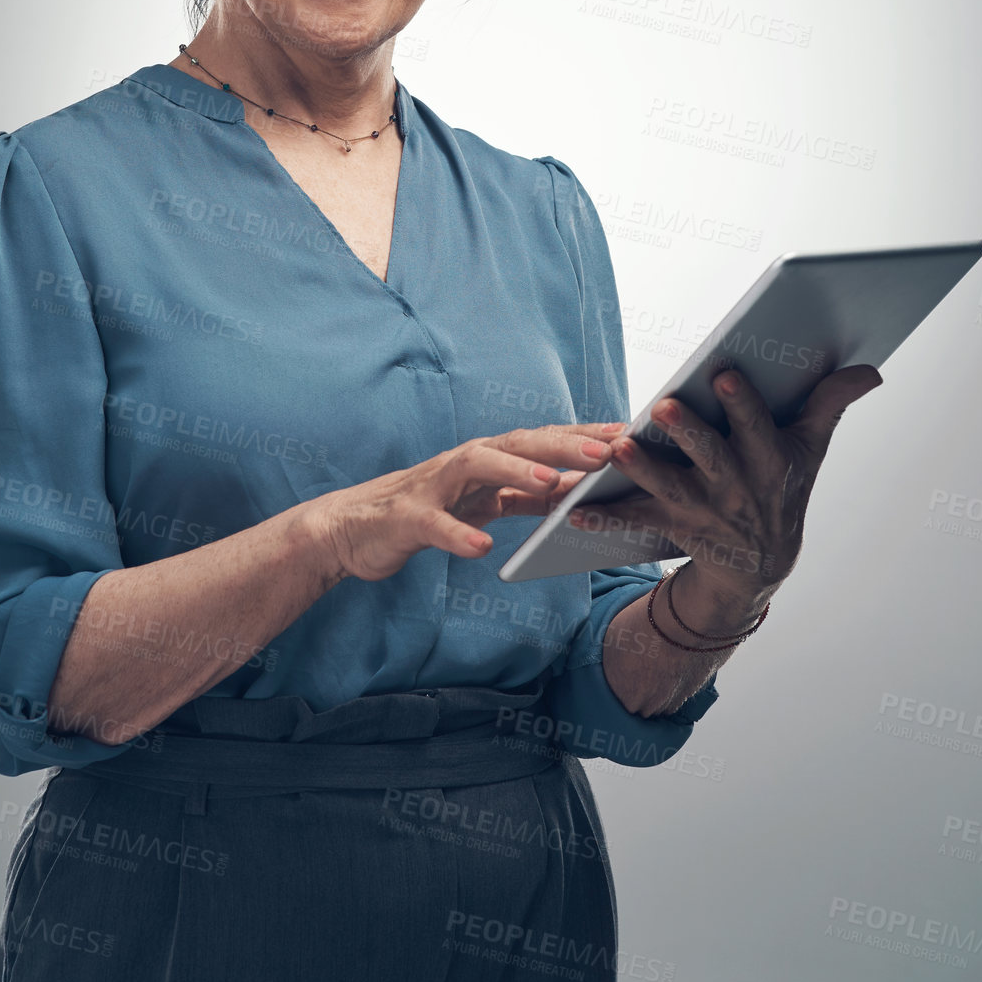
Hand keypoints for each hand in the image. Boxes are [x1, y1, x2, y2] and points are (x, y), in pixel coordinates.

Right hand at [309, 422, 624, 582]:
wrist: (352, 528)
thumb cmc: (426, 511)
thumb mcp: (484, 502)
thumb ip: (527, 495)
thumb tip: (580, 490)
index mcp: (487, 460)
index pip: (542, 441)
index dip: (585, 436)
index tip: (629, 432)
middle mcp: (463, 463)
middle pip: (518, 444)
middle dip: (564, 445)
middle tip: (607, 451)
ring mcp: (434, 487)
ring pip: (477, 467)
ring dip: (516, 472)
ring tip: (553, 482)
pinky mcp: (407, 518)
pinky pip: (434, 525)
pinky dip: (458, 535)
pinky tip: (481, 549)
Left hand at [571, 365, 882, 624]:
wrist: (762, 564)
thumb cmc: (783, 487)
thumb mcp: (809, 448)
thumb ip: (830, 403)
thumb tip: (869, 368)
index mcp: (770, 462)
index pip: (759, 430)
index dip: (744, 405)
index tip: (726, 372)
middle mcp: (736, 488)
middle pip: (711, 459)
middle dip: (689, 434)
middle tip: (664, 406)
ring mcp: (702, 511)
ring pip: (670, 489)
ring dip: (644, 472)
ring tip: (619, 449)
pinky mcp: (670, 527)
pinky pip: (634, 523)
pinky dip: (604, 519)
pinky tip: (574, 511)